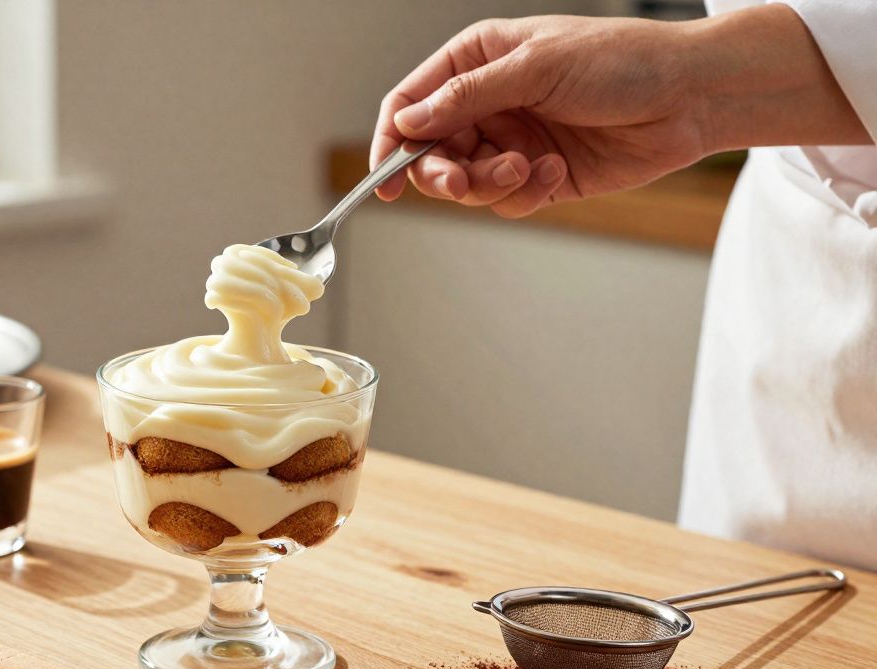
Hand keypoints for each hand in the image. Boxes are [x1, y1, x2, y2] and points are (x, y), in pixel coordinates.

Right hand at [372, 6, 868, 216]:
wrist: (691, 96)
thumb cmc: (622, 60)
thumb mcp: (535, 67)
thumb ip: (465, 97)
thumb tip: (406, 122)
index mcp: (477, 61)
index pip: (410, 103)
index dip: (390, 141)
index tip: (384, 178)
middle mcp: (488, 103)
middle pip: (431, 153)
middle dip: (443, 173)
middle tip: (461, 182)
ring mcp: (511, 141)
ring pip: (468, 183)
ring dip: (492, 183)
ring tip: (529, 167)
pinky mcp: (538, 177)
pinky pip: (507, 200)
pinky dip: (526, 193)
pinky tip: (557, 171)